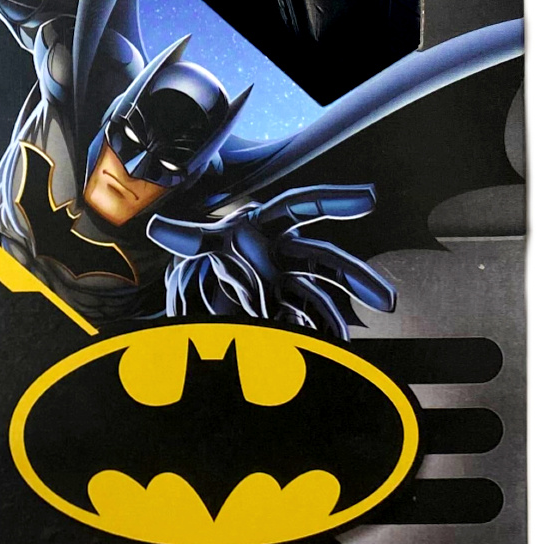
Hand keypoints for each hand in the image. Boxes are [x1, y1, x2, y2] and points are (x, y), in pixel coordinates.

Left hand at [149, 186, 394, 342]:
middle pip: (324, 259)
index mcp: (271, 224)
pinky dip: (322, 329)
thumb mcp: (201, 239)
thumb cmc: (217, 245)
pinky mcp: (288, 304)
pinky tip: (337, 345)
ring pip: (323, 292)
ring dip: (342, 312)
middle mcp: (288, 250)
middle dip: (354, 277)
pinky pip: (309, 316)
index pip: (304, 205)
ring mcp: (292, 279)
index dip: (334, 201)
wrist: (218, 267)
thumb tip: (158, 227)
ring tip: (362, 332)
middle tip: (385, 298)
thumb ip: (188, 235)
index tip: (368, 198)